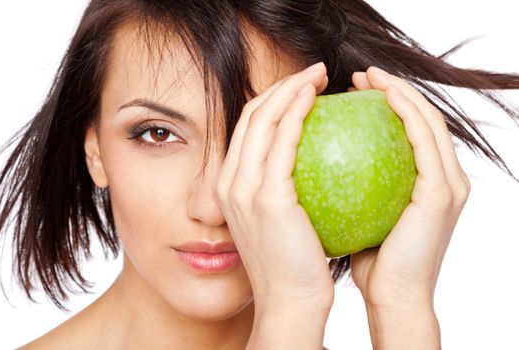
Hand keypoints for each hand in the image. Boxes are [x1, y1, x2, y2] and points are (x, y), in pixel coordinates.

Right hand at [214, 62, 333, 310]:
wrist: (290, 302)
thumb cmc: (294, 263)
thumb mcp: (281, 220)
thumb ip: (284, 188)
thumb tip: (311, 160)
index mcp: (230, 185)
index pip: (248, 128)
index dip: (273, 100)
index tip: (303, 86)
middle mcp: (229, 182)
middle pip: (250, 115)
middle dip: (281, 84)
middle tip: (314, 71)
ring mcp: (243, 189)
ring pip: (261, 120)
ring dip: (289, 89)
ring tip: (317, 75)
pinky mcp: (266, 198)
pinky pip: (281, 142)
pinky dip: (295, 114)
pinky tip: (316, 99)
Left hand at [349, 67, 470, 310]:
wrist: (392, 297)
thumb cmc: (369, 259)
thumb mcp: (360, 213)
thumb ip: (354, 185)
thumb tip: (320, 159)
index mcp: (426, 183)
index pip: (408, 131)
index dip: (386, 103)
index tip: (354, 90)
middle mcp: (444, 178)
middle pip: (422, 118)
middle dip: (394, 88)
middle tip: (360, 74)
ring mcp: (448, 184)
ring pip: (428, 121)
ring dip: (399, 92)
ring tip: (369, 76)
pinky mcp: (441, 194)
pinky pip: (422, 141)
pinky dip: (404, 113)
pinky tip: (378, 97)